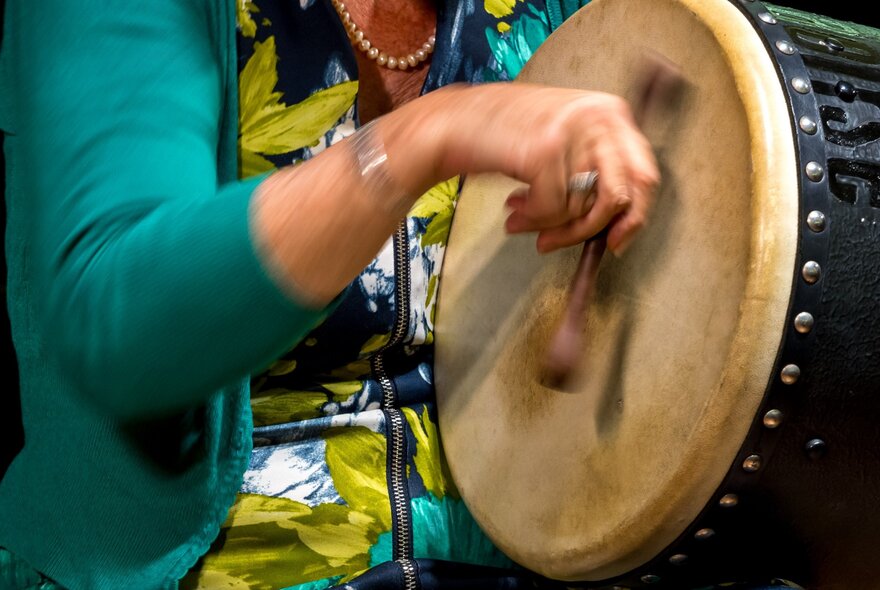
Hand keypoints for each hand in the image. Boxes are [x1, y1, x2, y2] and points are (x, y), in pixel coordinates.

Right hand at [389, 82, 659, 254]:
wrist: (455, 122)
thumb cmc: (504, 134)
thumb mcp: (562, 138)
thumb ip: (592, 167)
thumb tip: (616, 221)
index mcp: (611, 111)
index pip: (644, 173)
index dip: (634, 216)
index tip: (617, 241)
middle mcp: (599, 117)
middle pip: (621, 196)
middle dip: (591, 229)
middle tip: (564, 243)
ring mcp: (574, 132)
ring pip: (582, 208)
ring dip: (551, 226)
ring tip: (524, 221)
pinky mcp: (546, 150)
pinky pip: (552, 209)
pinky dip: (532, 219)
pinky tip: (515, 210)